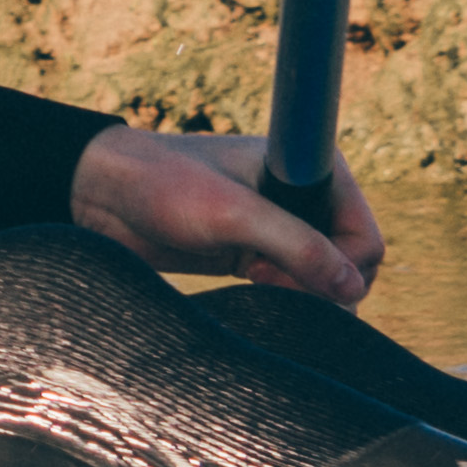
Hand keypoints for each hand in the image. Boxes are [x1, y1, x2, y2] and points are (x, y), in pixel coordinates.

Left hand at [69, 116, 385, 304]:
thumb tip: (352, 289)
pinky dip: (283, 298)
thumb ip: (296, 246)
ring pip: (323, 283)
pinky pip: (294, 289)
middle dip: (318, 285)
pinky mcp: (257, 254)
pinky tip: (250, 290)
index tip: (282, 267)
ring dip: (299, 295)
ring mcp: (283, 227)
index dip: (341, 268)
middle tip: (263, 278)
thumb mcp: (231, 213)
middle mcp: (306, 196)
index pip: (365, 238)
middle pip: (351, 267)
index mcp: (314, 168)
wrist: (101, 194)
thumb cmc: (162, 184)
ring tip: (254, 281)